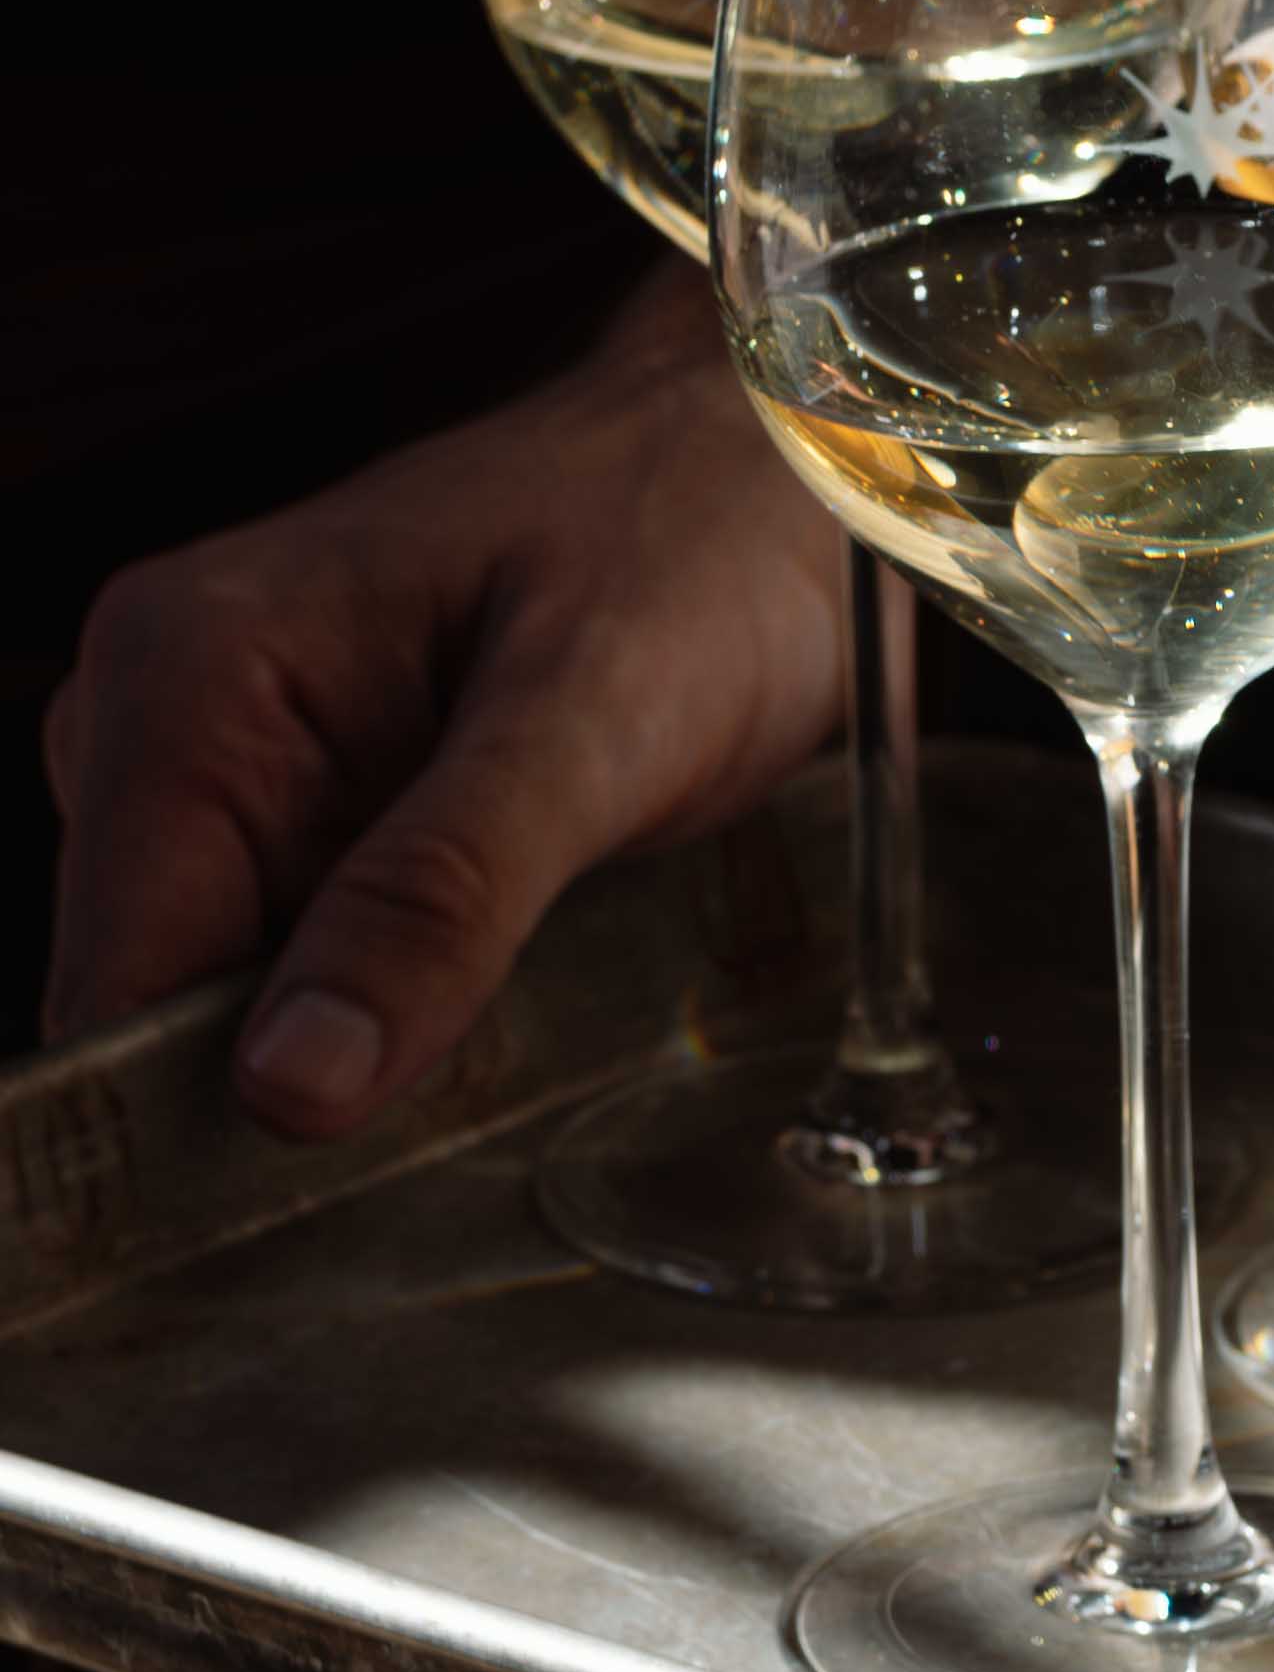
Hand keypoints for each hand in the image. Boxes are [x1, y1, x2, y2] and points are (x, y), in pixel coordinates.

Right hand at [44, 268, 848, 1126]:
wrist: (765, 463)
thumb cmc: (690, 542)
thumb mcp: (590, 724)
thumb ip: (436, 899)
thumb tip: (284, 1085)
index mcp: (185, 680)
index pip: (109, 976)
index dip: (190, 1117)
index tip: (313, 1208)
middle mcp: (168, 720)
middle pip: (161, 1005)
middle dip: (293, 1088)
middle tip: (472, 1103)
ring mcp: (235, 769)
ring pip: (240, 999)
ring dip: (364, 1050)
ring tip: (527, 1003)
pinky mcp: (316, 809)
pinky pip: (311, 960)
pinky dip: (400, 1005)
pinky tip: (513, 979)